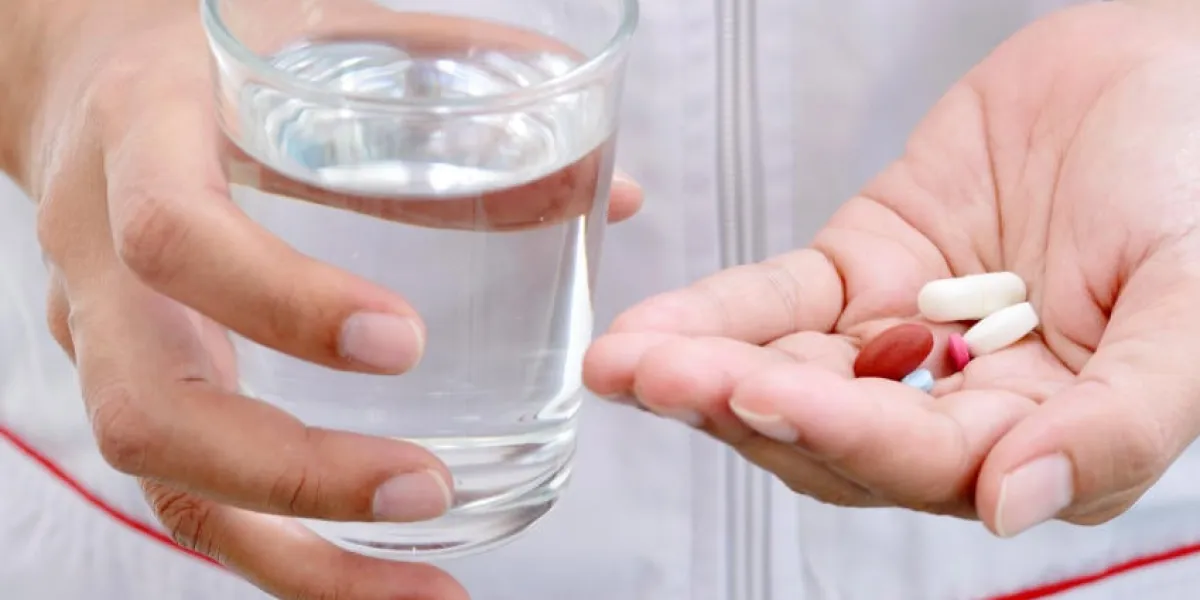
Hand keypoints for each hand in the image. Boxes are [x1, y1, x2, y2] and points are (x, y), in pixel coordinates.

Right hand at [11, 2, 641, 598]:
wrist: (93, 74)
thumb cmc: (219, 52)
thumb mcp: (324, 31)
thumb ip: (463, 91)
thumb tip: (611, 194)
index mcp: (145, 141)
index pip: (178, 238)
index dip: (283, 303)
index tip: (405, 347)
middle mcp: (100, 257)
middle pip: (151, 408)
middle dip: (292, 473)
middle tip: (428, 491)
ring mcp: (102, 334)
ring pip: (164, 481)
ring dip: (294, 552)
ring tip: (425, 591)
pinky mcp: (131, 382)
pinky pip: (188, 488)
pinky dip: (282, 548)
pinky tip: (372, 575)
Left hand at [586, 1, 1199, 537]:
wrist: (1169, 66)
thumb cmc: (1199, 180)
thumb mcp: (1194, 305)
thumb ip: (1122, 419)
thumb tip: (1012, 504)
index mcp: (1048, 433)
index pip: (925, 461)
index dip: (843, 433)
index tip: (764, 395)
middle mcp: (966, 402)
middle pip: (833, 433)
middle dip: (741, 408)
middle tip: (661, 381)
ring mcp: (906, 336)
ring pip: (790, 371)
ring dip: (705, 371)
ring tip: (626, 364)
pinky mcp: (864, 270)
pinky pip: (780, 301)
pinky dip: (715, 313)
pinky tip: (650, 331)